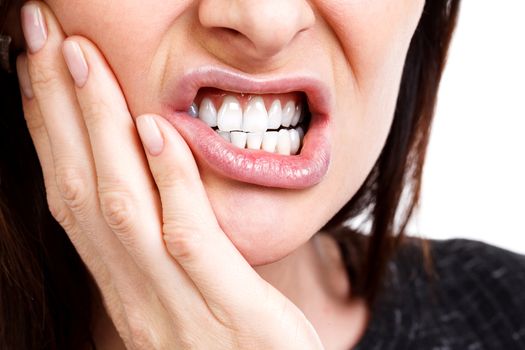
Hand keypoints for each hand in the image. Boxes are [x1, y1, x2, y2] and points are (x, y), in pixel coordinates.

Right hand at [16, 2, 323, 348]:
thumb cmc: (233, 346)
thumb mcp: (189, 296)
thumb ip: (165, 246)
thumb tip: (151, 173)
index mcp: (126, 287)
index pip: (74, 197)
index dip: (49, 129)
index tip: (37, 68)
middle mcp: (136, 295)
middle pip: (82, 189)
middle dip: (57, 108)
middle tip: (40, 35)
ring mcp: (177, 306)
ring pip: (122, 207)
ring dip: (97, 129)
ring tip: (80, 59)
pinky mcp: (230, 312)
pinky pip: (189, 240)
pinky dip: (168, 180)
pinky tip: (154, 129)